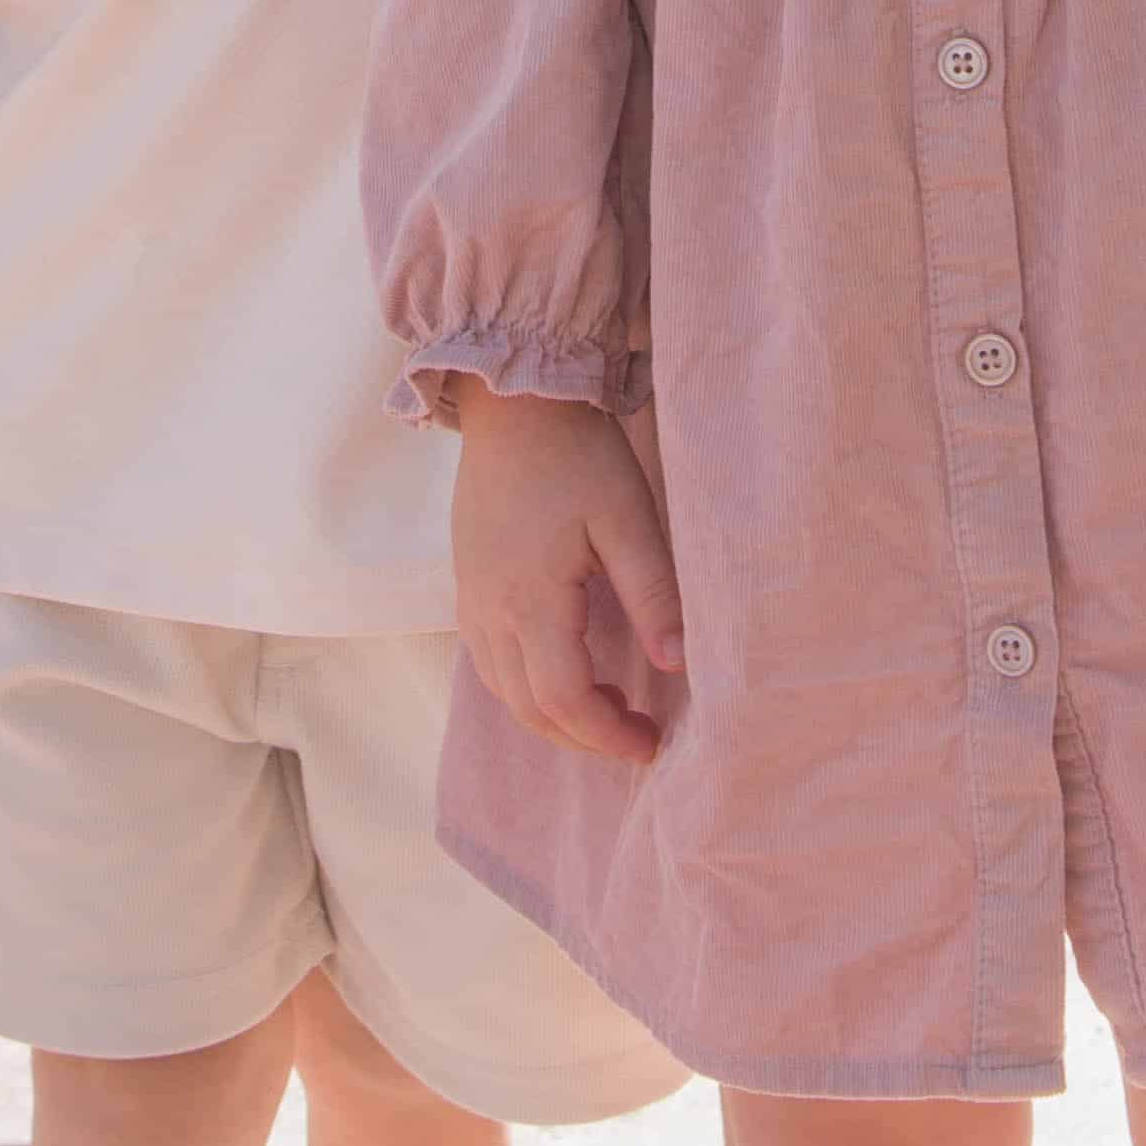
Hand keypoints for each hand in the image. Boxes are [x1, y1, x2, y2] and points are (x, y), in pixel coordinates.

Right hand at [446, 381, 684, 762]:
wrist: (515, 403)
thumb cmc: (578, 454)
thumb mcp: (628, 518)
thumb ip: (653, 594)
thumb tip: (679, 664)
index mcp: (530, 599)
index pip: (564, 698)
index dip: (606, 734)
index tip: (650, 742)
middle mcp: (489, 610)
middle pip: (528, 708)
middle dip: (583, 737)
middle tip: (635, 735)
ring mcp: (471, 598)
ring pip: (503, 691)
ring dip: (552, 716)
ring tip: (606, 709)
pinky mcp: (466, 584)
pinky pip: (488, 662)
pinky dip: (525, 687)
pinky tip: (563, 672)